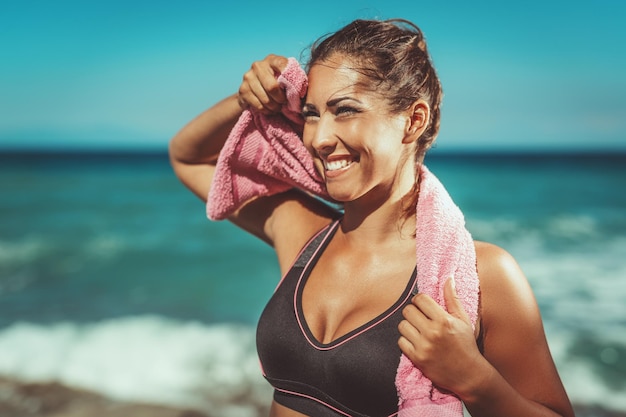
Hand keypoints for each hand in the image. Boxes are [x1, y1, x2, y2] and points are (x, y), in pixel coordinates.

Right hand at [238, 54, 288, 113]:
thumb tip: (302, 90)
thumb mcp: (285, 77)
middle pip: (272, 87)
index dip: (289, 79)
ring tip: (278, 107)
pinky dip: (267, 111)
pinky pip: (259, 106)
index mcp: (271, 60)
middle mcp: (258, 66)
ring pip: (266, 99)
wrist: (253, 89)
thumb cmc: (276, 83)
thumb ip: (294, 80)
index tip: (294, 90)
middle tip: (284, 102)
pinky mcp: (242, 90)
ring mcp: (248, 77)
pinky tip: (269, 109)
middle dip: (281, 99)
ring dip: (275, 107)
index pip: (282, 65)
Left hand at [398, 277, 486, 394]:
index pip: (420, 299)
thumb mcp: (463, 320)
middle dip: (413, 312)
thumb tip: (449, 278)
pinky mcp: (417, 358)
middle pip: (408, 311)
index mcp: (444, 320)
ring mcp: (424, 346)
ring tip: (418, 330)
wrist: (469, 375)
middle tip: (420, 318)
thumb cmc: (466, 345)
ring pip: (402, 326)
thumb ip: (453, 298)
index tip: (423, 306)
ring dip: (408, 326)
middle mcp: (432, 332)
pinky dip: (406, 341)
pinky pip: (401, 342)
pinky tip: (416, 342)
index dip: (420, 301)